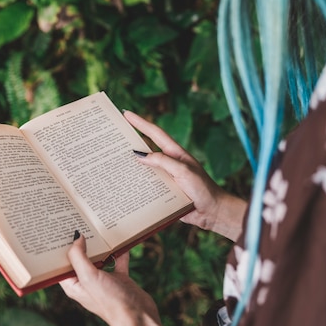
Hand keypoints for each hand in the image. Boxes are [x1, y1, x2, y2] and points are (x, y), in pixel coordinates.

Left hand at [59, 235, 166, 325]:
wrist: (139, 316)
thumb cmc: (111, 302)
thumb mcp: (89, 277)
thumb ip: (79, 257)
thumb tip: (76, 237)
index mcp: (74, 285)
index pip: (61, 264)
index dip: (59, 249)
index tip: (59, 231)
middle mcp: (87, 282)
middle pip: (80, 258)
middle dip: (79, 242)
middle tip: (78, 223)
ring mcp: (104, 280)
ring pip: (99, 257)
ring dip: (99, 245)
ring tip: (96, 227)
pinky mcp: (119, 278)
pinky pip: (117, 259)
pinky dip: (119, 250)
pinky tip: (120, 239)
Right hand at [123, 110, 246, 240]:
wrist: (212, 212)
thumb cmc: (203, 189)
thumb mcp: (183, 171)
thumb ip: (163, 161)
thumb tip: (140, 156)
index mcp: (175, 153)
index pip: (155, 133)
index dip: (140, 123)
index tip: (126, 114)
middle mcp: (169, 163)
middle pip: (146, 149)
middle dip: (130, 141)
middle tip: (113, 136)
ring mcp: (166, 177)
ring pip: (144, 168)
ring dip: (131, 166)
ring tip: (113, 162)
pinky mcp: (164, 192)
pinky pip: (147, 186)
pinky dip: (136, 185)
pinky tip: (124, 187)